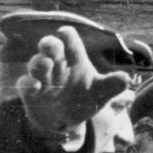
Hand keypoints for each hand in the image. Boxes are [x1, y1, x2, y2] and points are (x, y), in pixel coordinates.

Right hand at [17, 25, 135, 141]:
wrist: (66, 119)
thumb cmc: (84, 98)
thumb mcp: (101, 93)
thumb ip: (112, 85)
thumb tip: (126, 79)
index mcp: (74, 59)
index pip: (70, 41)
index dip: (67, 36)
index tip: (64, 32)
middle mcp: (57, 64)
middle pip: (51, 48)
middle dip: (49, 45)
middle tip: (50, 44)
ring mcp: (42, 77)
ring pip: (36, 64)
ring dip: (39, 63)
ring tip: (45, 64)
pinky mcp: (30, 91)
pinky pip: (25, 85)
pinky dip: (28, 84)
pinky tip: (35, 86)